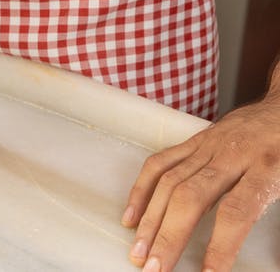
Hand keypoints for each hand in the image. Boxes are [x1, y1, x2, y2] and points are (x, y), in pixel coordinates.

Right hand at [122, 89, 279, 270]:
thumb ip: (270, 201)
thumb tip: (254, 246)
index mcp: (266, 167)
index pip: (237, 211)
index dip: (221, 245)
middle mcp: (231, 156)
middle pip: (191, 198)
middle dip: (169, 236)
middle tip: (154, 268)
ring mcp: (208, 147)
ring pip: (170, 183)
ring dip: (151, 220)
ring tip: (139, 251)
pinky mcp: (193, 141)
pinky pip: (161, 163)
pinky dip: (142, 190)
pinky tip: (133, 217)